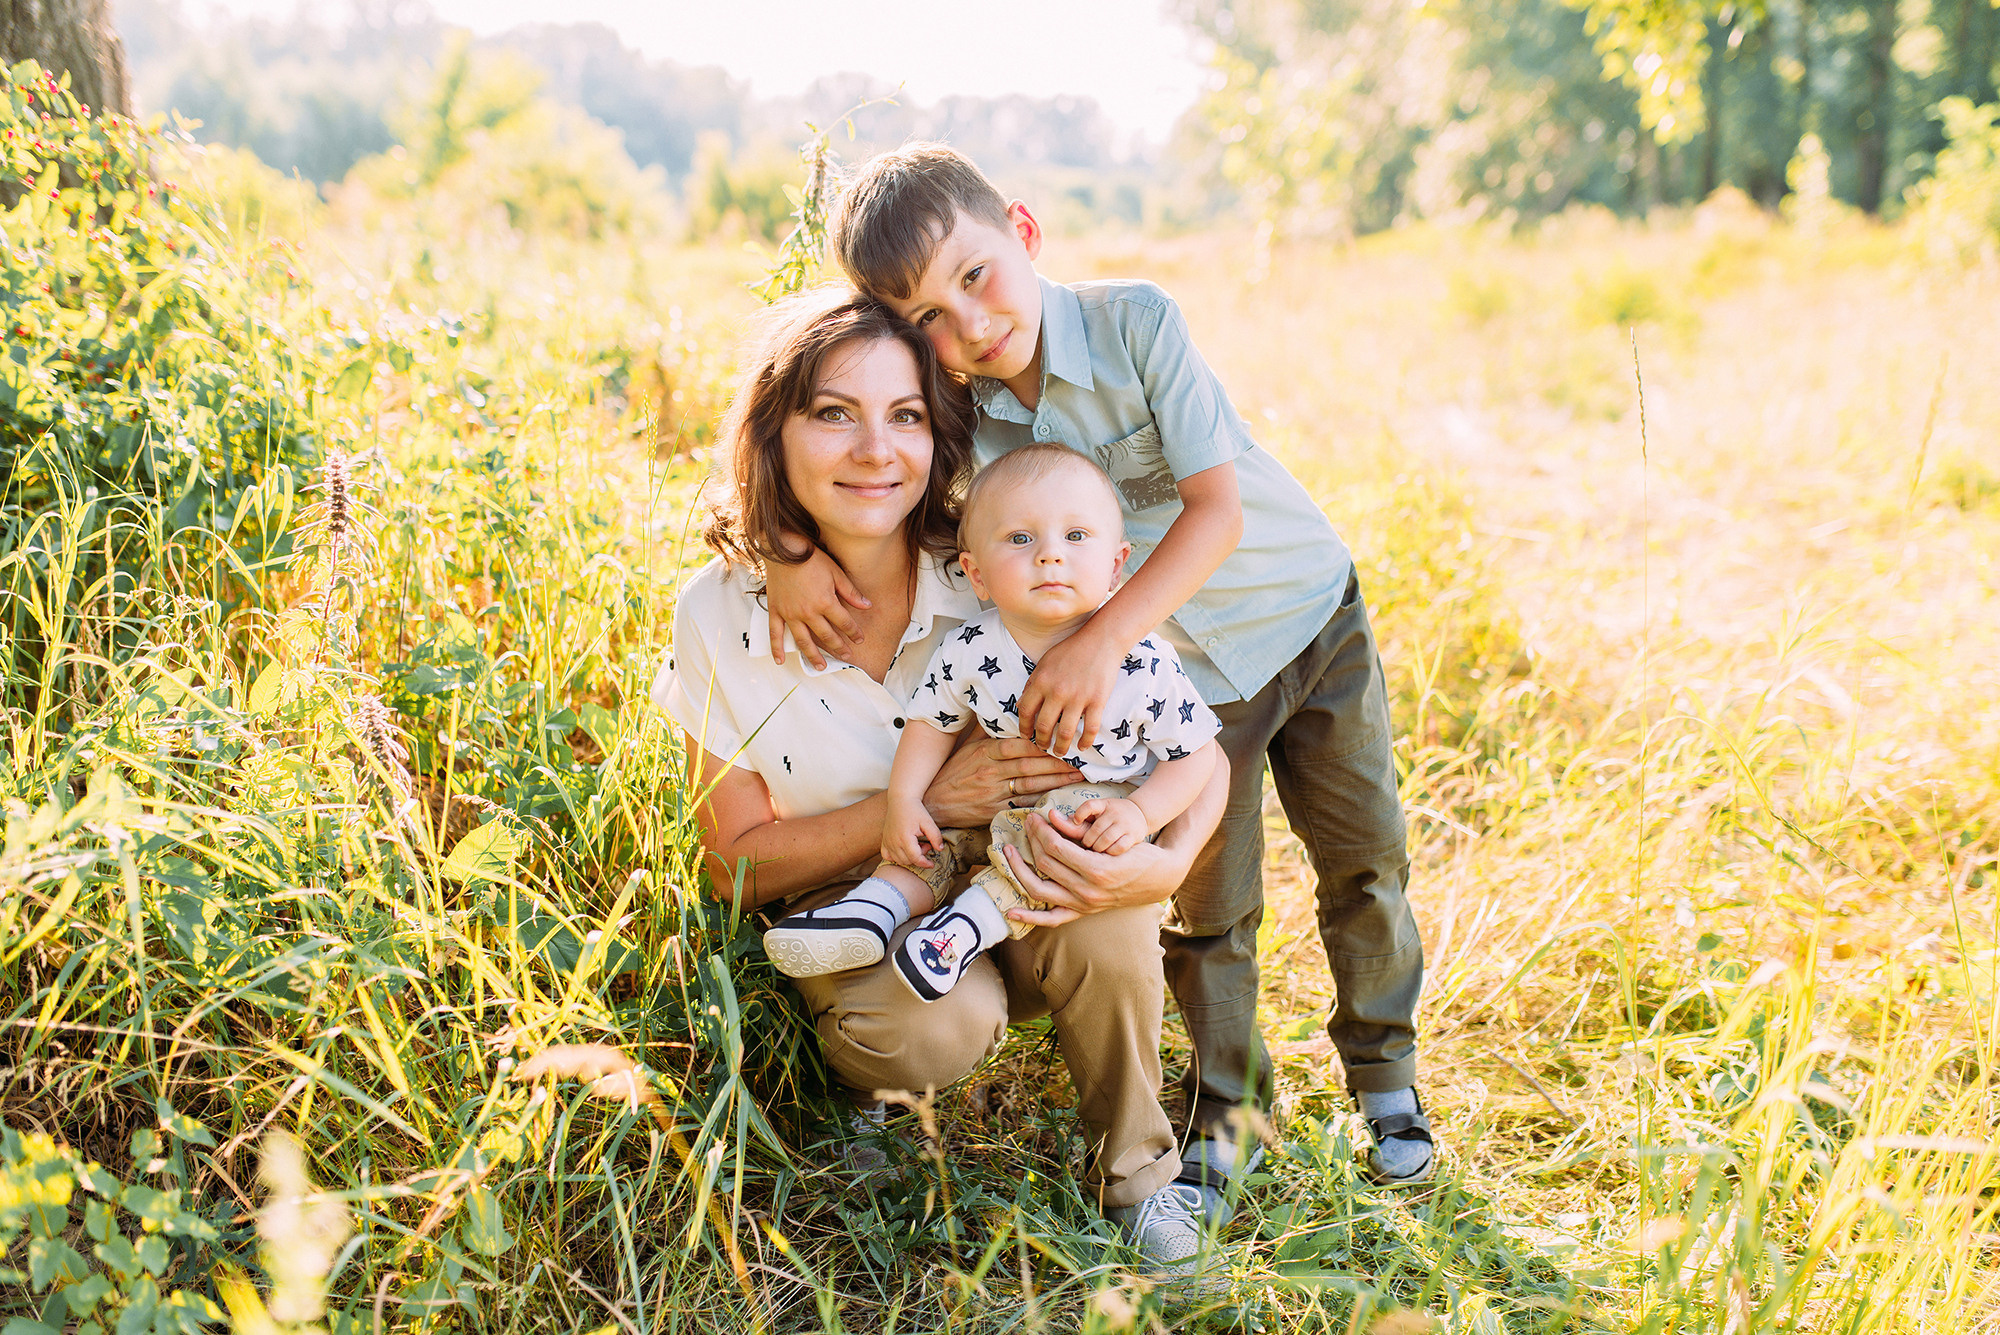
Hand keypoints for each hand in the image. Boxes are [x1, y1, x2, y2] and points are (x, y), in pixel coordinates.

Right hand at [763, 545, 869, 669]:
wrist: (783, 549)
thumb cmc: (811, 558)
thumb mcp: (836, 572)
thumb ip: (851, 592)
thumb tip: (867, 606)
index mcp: (826, 602)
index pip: (844, 623)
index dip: (854, 633)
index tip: (860, 640)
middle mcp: (808, 613)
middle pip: (827, 636)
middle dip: (839, 647)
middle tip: (846, 657)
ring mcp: (790, 614)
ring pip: (803, 641)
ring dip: (813, 656)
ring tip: (821, 667)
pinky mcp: (776, 611)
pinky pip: (775, 634)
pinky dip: (777, 649)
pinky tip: (781, 661)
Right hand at [882, 797, 943, 868]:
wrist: (901, 800)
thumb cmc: (916, 810)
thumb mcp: (928, 822)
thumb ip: (935, 836)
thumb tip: (940, 849)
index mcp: (905, 838)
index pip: (915, 858)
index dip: (925, 863)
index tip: (932, 864)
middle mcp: (894, 841)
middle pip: (907, 861)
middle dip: (919, 857)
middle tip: (925, 845)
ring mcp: (887, 841)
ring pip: (898, 860)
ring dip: (909, 857)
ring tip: (917, 845)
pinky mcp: (884, 840)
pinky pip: (887, 856)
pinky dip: (896, 857)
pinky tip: (904, 850)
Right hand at [922, 735, 1080, 827]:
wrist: (934, 803)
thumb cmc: (955, 772)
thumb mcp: (968, 747)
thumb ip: (988, 731)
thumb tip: (1005, 709)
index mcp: (984, 752)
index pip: (1017, 745)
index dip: (1041, 743)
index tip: (1061, 739)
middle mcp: (990, 772)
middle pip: (1029, 765)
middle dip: (1057, 762)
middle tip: (1080, 759)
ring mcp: (993, 793)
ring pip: (1030, 785)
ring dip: (1056, 780)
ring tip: (1078, 776)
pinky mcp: (995, 811)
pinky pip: (1022, 804)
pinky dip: (1041, 800)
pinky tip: (1059, 796)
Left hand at [998, 805, 1188, 925]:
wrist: (1160, 878)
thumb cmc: (1139, 853)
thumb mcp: (1116, 840)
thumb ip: (1084, 833)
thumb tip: (1052, 819)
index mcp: (1096, 870)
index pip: (1055, 847)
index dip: (1040, 829)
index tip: (1034, 817)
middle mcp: (1087, 891)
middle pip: (1045, 863)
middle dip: (1032, 840)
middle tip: (1027, 824)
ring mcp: (1083, 905)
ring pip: (1039, 889)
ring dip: (1019, 870)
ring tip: (1008, 853)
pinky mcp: (1082, 912)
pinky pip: (1051, 919)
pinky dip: (1030, 918)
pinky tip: (1011, 912)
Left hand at [1017, 625, 1120, 756]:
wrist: (1101, 640)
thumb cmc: (1071, 649)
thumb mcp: (1045, 662)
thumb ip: (1033, 683)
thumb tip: (1022, 705)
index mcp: (1041, 681)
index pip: (1025, 711)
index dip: (1023, 727)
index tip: (1026, 736)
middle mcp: (1057, 692)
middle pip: (1044, 726)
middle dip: (1042, 742)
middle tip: (1043, 747)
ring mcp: (1078, 698)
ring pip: (1066, 733)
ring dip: (1061, 747)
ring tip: (1060, 752)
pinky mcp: (1097, 701)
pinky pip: (1090, 729)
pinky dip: (1085, 742)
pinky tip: (1082, 747)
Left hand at [1072, 796, 1147, 854]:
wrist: (1140, 814)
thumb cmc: (1111, 816)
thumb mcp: (1096, 813)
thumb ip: (1077, 819)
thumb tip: (1052, 816)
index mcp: (1103, 804)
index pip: (1089, 806)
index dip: (1079, 815)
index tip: (1076, 822)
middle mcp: (1115, 813)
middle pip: (1094, 831)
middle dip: (1087, 841)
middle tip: (1087, 845)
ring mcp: (1125, 824)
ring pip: (1104, 841)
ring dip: (1097, 849)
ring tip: (1096, 850)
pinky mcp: (1133, 836)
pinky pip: (1117, 848)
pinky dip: (1110, 853)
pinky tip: (1108, 853)